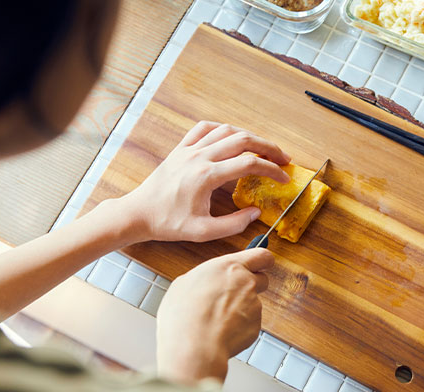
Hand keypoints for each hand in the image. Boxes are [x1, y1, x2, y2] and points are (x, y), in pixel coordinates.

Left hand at [120, 121, 290, 242]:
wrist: (139, 213)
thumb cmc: (168, 223)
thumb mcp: (204, 231)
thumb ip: (235, 224)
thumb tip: (256, 212)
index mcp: (207, 176)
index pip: (249, 164)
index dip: (272, 169)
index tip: (284, 178)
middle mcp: (199, 157)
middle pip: (243, 140)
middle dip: (268, 148)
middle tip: (283, 158)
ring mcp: (189, 149)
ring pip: (227, 131)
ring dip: (250, 136)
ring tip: (264, 148)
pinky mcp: (181, 148)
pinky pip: (205, 128)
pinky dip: (223, 129)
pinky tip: (233, 136)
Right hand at [156, 248, 272, 382]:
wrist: (193, 346)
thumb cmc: (184, 314)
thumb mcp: (184, 284)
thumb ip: (205, 278)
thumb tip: (206, 283)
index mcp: (229, 267)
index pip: (261, 256)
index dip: (262, 261)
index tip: (259, 264)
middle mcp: (246, 283)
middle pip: (262, 280)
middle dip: (252, 286)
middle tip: (232, 296)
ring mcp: (254, 306)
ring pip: (253, 304)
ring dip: (241, 310)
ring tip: (216, 321)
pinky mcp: (255, 327)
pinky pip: (249, 324)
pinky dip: (239, 328)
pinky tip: (221, 332)